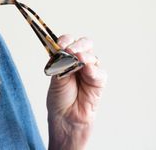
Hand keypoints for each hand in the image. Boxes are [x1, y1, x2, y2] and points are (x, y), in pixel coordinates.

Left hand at [46, 35, 106, 149]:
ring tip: (76, 60)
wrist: (65, 115)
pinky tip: (87, 69)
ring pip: (92, 55)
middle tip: (70, 51)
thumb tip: (66, 51)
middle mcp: (80, 60)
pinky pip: (99, 71)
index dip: (65, 40)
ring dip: (83, 56)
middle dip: (77, 45)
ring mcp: (91, 69)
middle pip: (84, 43)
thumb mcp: (55, 75)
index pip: (69, 41)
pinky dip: (92, 69)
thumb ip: (61, 63)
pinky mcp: (99, 80)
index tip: (59, 45)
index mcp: (67, 56)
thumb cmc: (59, 96)